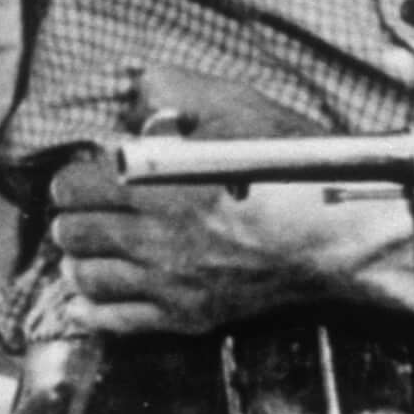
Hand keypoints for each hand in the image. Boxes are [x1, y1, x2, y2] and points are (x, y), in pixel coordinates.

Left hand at [42, 72, 413, 338]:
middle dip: (72, 216)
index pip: (73, 187)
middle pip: (71, 233)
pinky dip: (93, 306)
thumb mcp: (239, 108)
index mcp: (159, 186)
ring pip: (84, 278)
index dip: (75, 176)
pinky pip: (112, 322)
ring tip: (94, 245)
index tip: (89, 174)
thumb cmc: (294, 168)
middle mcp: (154, 240)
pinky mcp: (186, 317)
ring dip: (80, 258)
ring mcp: (168, 285)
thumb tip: (132, 92)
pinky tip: (97, 289)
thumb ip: (176, 92)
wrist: (342, 236)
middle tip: (89, 208)